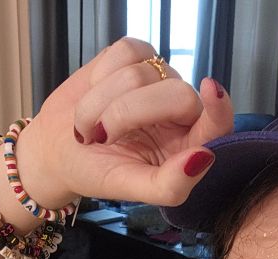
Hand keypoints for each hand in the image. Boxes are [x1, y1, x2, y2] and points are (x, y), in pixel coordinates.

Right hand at [16, 38, 233, 210]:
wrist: (58, 149)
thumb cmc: (96, 173)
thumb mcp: (130, 188)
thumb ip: (169, 184)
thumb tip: (203, 158)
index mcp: (189, 147)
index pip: (218, 124)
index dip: (219, 107)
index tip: (211, 90)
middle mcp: (180, 112)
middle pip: (176, 94)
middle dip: (128, 114)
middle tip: (103, 136)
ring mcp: (160, 81)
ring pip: (143, 74)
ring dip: (102, 103)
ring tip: (93, 126)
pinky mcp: (137, 57)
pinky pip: (126, 52)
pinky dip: (101, 76)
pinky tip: (95, 97)